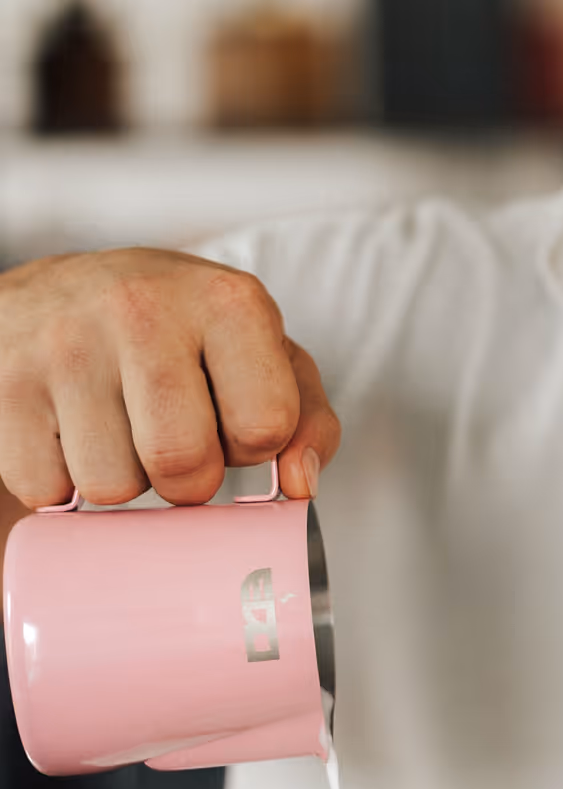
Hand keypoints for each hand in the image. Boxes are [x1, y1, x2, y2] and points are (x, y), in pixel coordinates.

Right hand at [0, 247, 338, 507]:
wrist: (55, 298)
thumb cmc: (176, 337)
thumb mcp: (259, 354)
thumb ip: (307, 419)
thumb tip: (300, 484)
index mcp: (226, 299)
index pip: (266, 428)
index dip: (250, 445)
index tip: (229, 419)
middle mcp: (142, 308)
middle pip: (184, 466)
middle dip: (187, 478)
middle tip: (170, 436)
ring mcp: (65, 344)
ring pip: (113, 488)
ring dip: (122, 479)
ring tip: (117, 425)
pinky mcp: (5, 385)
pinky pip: (48, 491)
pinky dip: (62, 481)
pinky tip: (69, 431)